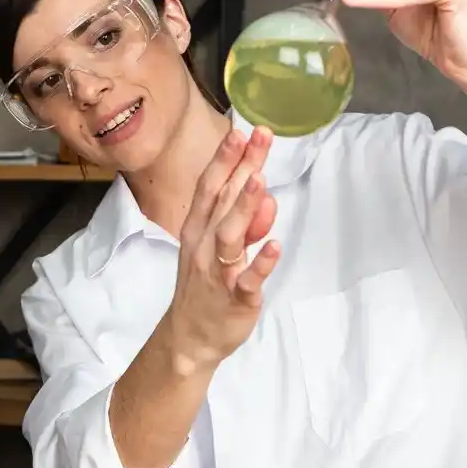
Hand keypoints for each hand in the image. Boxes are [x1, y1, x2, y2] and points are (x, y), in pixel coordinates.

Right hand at [167, 126, 280, 367]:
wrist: (191, 337)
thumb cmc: (205, 286)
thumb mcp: (216, 248)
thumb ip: (241, 220)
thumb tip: (262, 192)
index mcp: (198, 229)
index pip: (210, 186)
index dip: (225, 158)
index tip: (241, 130)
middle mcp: (204, 245)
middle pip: (221, 200)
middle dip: (239, 167)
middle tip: (258, 136)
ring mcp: (218, 272)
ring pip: (230, 235)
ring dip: (244, 208)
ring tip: (259, 181)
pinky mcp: (235, 299)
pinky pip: (247, 279)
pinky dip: (261, 263)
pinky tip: (275, 245)